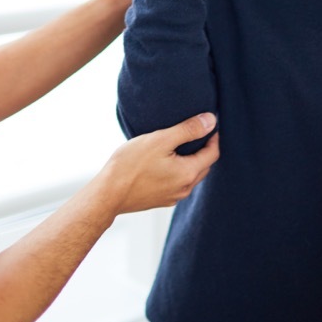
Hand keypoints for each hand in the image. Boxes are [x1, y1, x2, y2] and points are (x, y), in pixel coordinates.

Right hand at [97, 113, 218, 213]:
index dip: (214, 137)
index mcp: (188, 173)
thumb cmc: (130, 165)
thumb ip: (188, 130)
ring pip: (190, 175)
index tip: (210, 124)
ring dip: (191, 160)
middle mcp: (184, 189)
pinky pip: (177, 183)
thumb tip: (211, 121)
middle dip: (204, 149)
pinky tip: (166, 162)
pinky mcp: (160, 200)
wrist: (107, 195)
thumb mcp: (160, 140)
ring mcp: (172, 197)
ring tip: (182, 145)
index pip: (213, 153)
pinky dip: (178, 170)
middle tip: (198, 132)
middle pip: (204, 166)